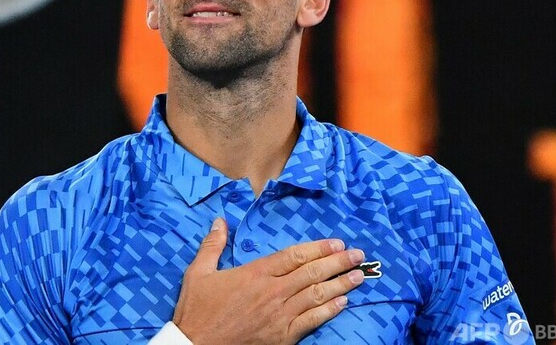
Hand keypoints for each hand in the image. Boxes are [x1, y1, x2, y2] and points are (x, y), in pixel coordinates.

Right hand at [172, 218, 364, 344]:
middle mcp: (272, 291)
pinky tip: (343, 303)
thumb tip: (220, 221)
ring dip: (341, 284)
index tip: (337, 243)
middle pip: (312, 273)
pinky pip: (311, 321)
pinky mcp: (281, 336)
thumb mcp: (199, 273)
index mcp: (255, 273)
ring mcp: (279, 315)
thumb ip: (212, 245)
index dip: (319, 248)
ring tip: (359, 276)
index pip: (294, 256)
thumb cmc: (196, 310)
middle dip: (338, 262)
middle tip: (358, 256)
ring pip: (316, 295)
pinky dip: (329, 311)